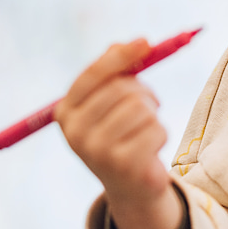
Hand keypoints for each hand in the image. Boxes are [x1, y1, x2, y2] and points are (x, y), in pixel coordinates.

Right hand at [54, 39, 183, 228]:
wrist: (129, 186)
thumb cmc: (121, 134)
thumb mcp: (110, 103)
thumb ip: (116, 72)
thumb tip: (134, 43)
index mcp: (66, 113)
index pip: (93, 75)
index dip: (121, 56)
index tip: (146, 42)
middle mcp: (76, 133)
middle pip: (122, 89)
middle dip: (143, 92)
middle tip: (149, 105)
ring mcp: (98, 151)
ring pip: (142, 108)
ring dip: (153, 115)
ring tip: (145, 130)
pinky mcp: (124, 165)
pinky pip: (156, 129)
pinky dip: (161, 134)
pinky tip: (149, 149)